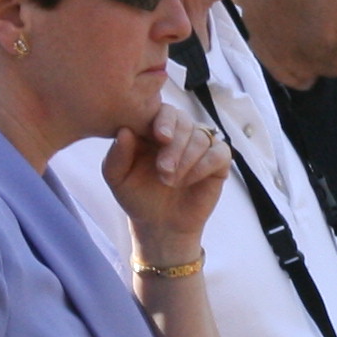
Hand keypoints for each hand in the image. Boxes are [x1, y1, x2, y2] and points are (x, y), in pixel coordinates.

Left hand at [105, 106, 229, 255]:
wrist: (159, 225)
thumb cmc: (137, 197)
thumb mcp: (117, 178)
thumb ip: (116, 155)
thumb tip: (125, 131)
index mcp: (153, 129)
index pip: (163, 111)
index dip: (164, 121)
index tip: (160, 137)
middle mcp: (178, 133)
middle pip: (184, 121)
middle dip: (175, 146)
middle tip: (163, 171)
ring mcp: (200, 146)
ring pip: (202, 136)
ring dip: (187, 159)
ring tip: (171, 181)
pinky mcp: (217, 162)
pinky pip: (220, 152)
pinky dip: (205, 165)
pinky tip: (190, 180)